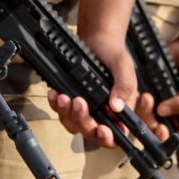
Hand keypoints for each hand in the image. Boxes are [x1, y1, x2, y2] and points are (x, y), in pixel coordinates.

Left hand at [47, 29, 137, 148]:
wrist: (98, 40)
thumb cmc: (114, 54)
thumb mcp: (124, 67)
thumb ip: (124, 86)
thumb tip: (117, 106)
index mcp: (119, 110)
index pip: (116, 134)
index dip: (107, 138)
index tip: (102, 129)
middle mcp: (102, 114)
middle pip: (90, 130)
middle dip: (83, 120)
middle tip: (80, 102)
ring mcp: (85, 109)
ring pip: (73, 123)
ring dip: (67, 113)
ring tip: (63, 97)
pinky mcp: (70, 101)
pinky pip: (60, 110)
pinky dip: (55, 104)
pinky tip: (54, 93)